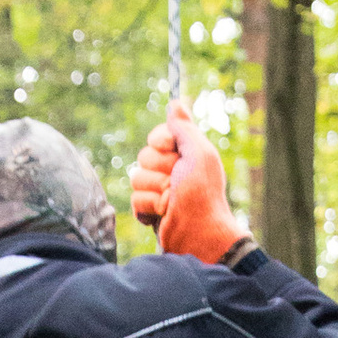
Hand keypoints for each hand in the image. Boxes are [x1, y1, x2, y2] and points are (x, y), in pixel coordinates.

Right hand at [128, 101, 247, 264]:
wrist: (198, 234)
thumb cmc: (203, 194)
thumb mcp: (199, 154)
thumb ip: (185, 128)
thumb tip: (175, 103)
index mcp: (185, 155)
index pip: (157, 137)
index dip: (162, 143)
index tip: (175, 152)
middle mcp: (172, 171)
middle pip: (144, 156)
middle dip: (159, 171)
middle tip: (177, 184)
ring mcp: (159, 191)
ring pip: (136, 178)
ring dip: (154, 191)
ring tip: (171, 203)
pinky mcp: (149, 211)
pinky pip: (134, 200)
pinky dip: (148, 207)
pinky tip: (162, 215)